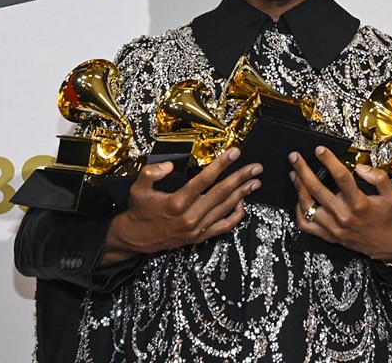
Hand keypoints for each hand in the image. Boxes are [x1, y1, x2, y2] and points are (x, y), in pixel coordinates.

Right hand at [101, 147, 261, 264]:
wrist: (135, 238)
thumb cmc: (139, 212)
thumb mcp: (138, 188)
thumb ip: (151, 172)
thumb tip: (169, 164)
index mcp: (177, 202)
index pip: (205, 179)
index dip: (222, 164)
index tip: (235, 152)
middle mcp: (190, 216)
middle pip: (222, 192)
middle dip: (241, 177)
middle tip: (255, 167)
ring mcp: (197, 228)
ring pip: (226, 208)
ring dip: (243, 194)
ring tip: (255, 181)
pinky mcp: (200, 236)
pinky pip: (224, 226)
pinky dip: (236, 215)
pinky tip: (242, 203)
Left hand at [289, 146, 391, 262]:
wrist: (388, 244)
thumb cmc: (389, 218)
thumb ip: (379, 178)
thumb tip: (360, 167)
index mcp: (359, 203)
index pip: (341, 177)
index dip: (329, 160)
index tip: (320, 150)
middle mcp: (343, 215)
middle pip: (317, 189)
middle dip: (303, 170)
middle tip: (295, 157)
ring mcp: (334, 227)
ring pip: (307, 206)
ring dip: (298, 188)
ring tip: (294, 174)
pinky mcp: (329, 236)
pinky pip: (306, 225)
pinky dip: (299, 211)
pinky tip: (300, 200)